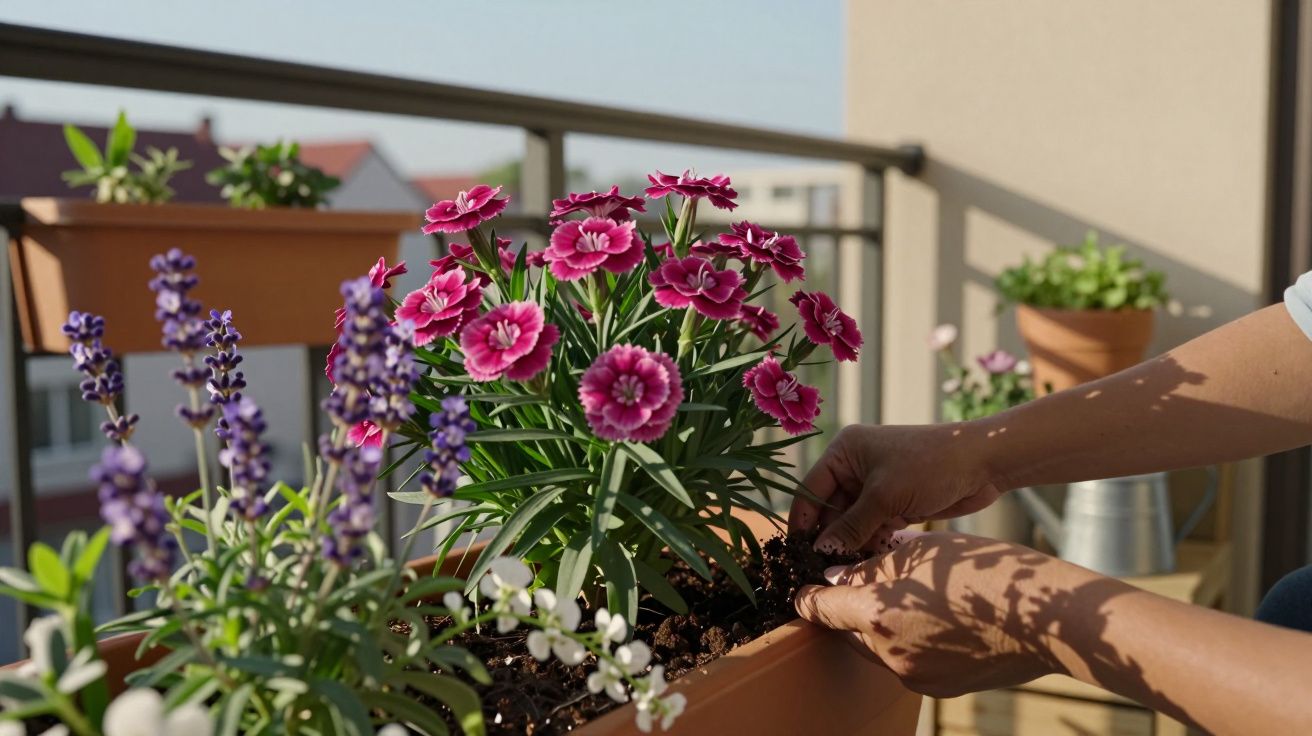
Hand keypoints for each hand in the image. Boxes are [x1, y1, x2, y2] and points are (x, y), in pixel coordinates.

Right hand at [789, 424, 1002, 552]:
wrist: (983, 463)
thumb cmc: (930, 465)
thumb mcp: (885, 496)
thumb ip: (851, 526)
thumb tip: (820, 553)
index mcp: (844, 452)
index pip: (810, 490)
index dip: (802, 522)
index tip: (794, 554)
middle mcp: (855, 467)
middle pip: (828, 510)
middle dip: (827, 538)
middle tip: (818, 571)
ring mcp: (875, 487)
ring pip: (850, 523)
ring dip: (847, 545)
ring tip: (839, 573)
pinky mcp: (894, 504)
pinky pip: (870, 529)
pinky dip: (867, 545)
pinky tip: (863, 567)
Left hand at [794, 530, 1064, 697]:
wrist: (1051, 621)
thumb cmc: (987, 573)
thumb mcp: (923, 552)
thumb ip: (872, 565)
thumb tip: (839, 575)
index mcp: (876, 614)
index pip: (817, 608)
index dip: (808, 594)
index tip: (807, 584)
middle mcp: (887, 654)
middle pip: (845, 630)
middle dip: (850, 606)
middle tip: (867, 577)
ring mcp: (913, 676)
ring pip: (877, 646)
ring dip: (882, 623)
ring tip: (914, 593)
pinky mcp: (938, 687)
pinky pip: (908, 661)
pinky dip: (911, 639)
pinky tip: (940, 617)